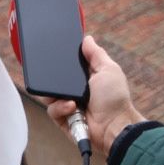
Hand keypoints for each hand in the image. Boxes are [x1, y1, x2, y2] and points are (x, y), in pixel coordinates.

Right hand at [46, 36, 143, 162]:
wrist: (114, 126)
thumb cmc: (115, 98)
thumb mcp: (108, 69)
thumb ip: (96, 54)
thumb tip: (86, 38)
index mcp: (86, 78)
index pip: (68, 67)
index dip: (61, 62)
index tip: (54, 56)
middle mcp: (76, 92)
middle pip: (54, 81)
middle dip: (51, 78)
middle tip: (53, 76)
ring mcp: (68, 106)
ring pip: (48, 96)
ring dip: (55, 94)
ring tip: (67, 96)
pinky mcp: (63, 120)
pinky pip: (52, 110)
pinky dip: (60, 107)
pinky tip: (71, 107)